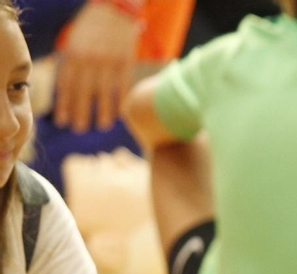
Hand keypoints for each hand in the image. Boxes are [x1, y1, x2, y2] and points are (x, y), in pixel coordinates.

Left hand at [53, 1, 142, 133]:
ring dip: (101, 111)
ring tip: (101, 126)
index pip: (66, 84)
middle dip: (80, 112)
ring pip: (103, 92)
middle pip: (82, 91)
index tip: (62, 121)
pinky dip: (120, 101)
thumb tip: (67, 87)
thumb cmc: (92, 26)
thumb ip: (71, 61)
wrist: (114, 9)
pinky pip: (122, 86)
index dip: (63, 104)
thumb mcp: (75, 40)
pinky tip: (119, 114)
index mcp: (72, 53)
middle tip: (79, 129)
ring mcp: (107, 61)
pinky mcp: (125, 61)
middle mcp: (88, 59)